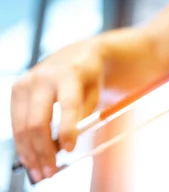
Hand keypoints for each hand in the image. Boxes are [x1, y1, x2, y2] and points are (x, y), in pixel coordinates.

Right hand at [10, 39, 104, 182]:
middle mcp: (44, 77)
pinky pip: (16, 122)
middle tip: (51, 172)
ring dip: (30, 153)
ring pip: (23, 126)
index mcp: (70, 74)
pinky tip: (31, 158)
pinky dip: (23, 143)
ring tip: (40, 171)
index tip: (70, 150)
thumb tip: (62, 147)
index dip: (68, 130)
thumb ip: (82, 116)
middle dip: (44, 150)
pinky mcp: (16, 88)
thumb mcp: (94, 93)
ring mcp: (26, 82)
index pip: (68, 105)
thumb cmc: (89, 78)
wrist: (77, 55)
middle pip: (38, 121)